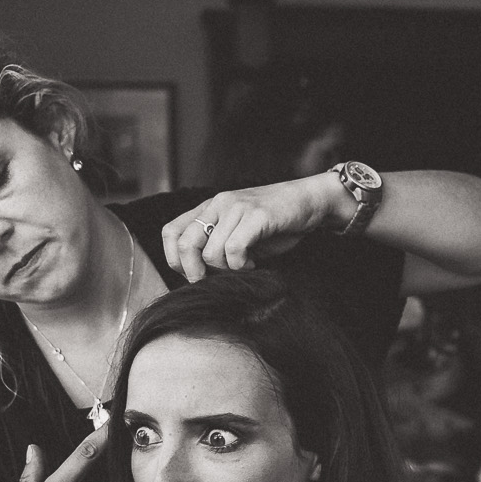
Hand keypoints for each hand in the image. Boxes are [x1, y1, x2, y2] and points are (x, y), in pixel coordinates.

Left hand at [160, 176, 342, 280]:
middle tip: (213, 280)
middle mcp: (219, 204)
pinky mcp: (256, 216)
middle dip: (195, 271)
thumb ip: (217, 244)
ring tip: (243, 265)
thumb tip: (196, 274)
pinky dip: (241, 264)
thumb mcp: (238, 231)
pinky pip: (235, 249)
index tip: (195, 274)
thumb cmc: (275, 222)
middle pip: (186, 243)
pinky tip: (252, 263)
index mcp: (210, 208)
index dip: (176, 260)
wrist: (309, 201)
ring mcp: (237, 208)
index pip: (171, 233)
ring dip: (226, 268)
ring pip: (212, 252)